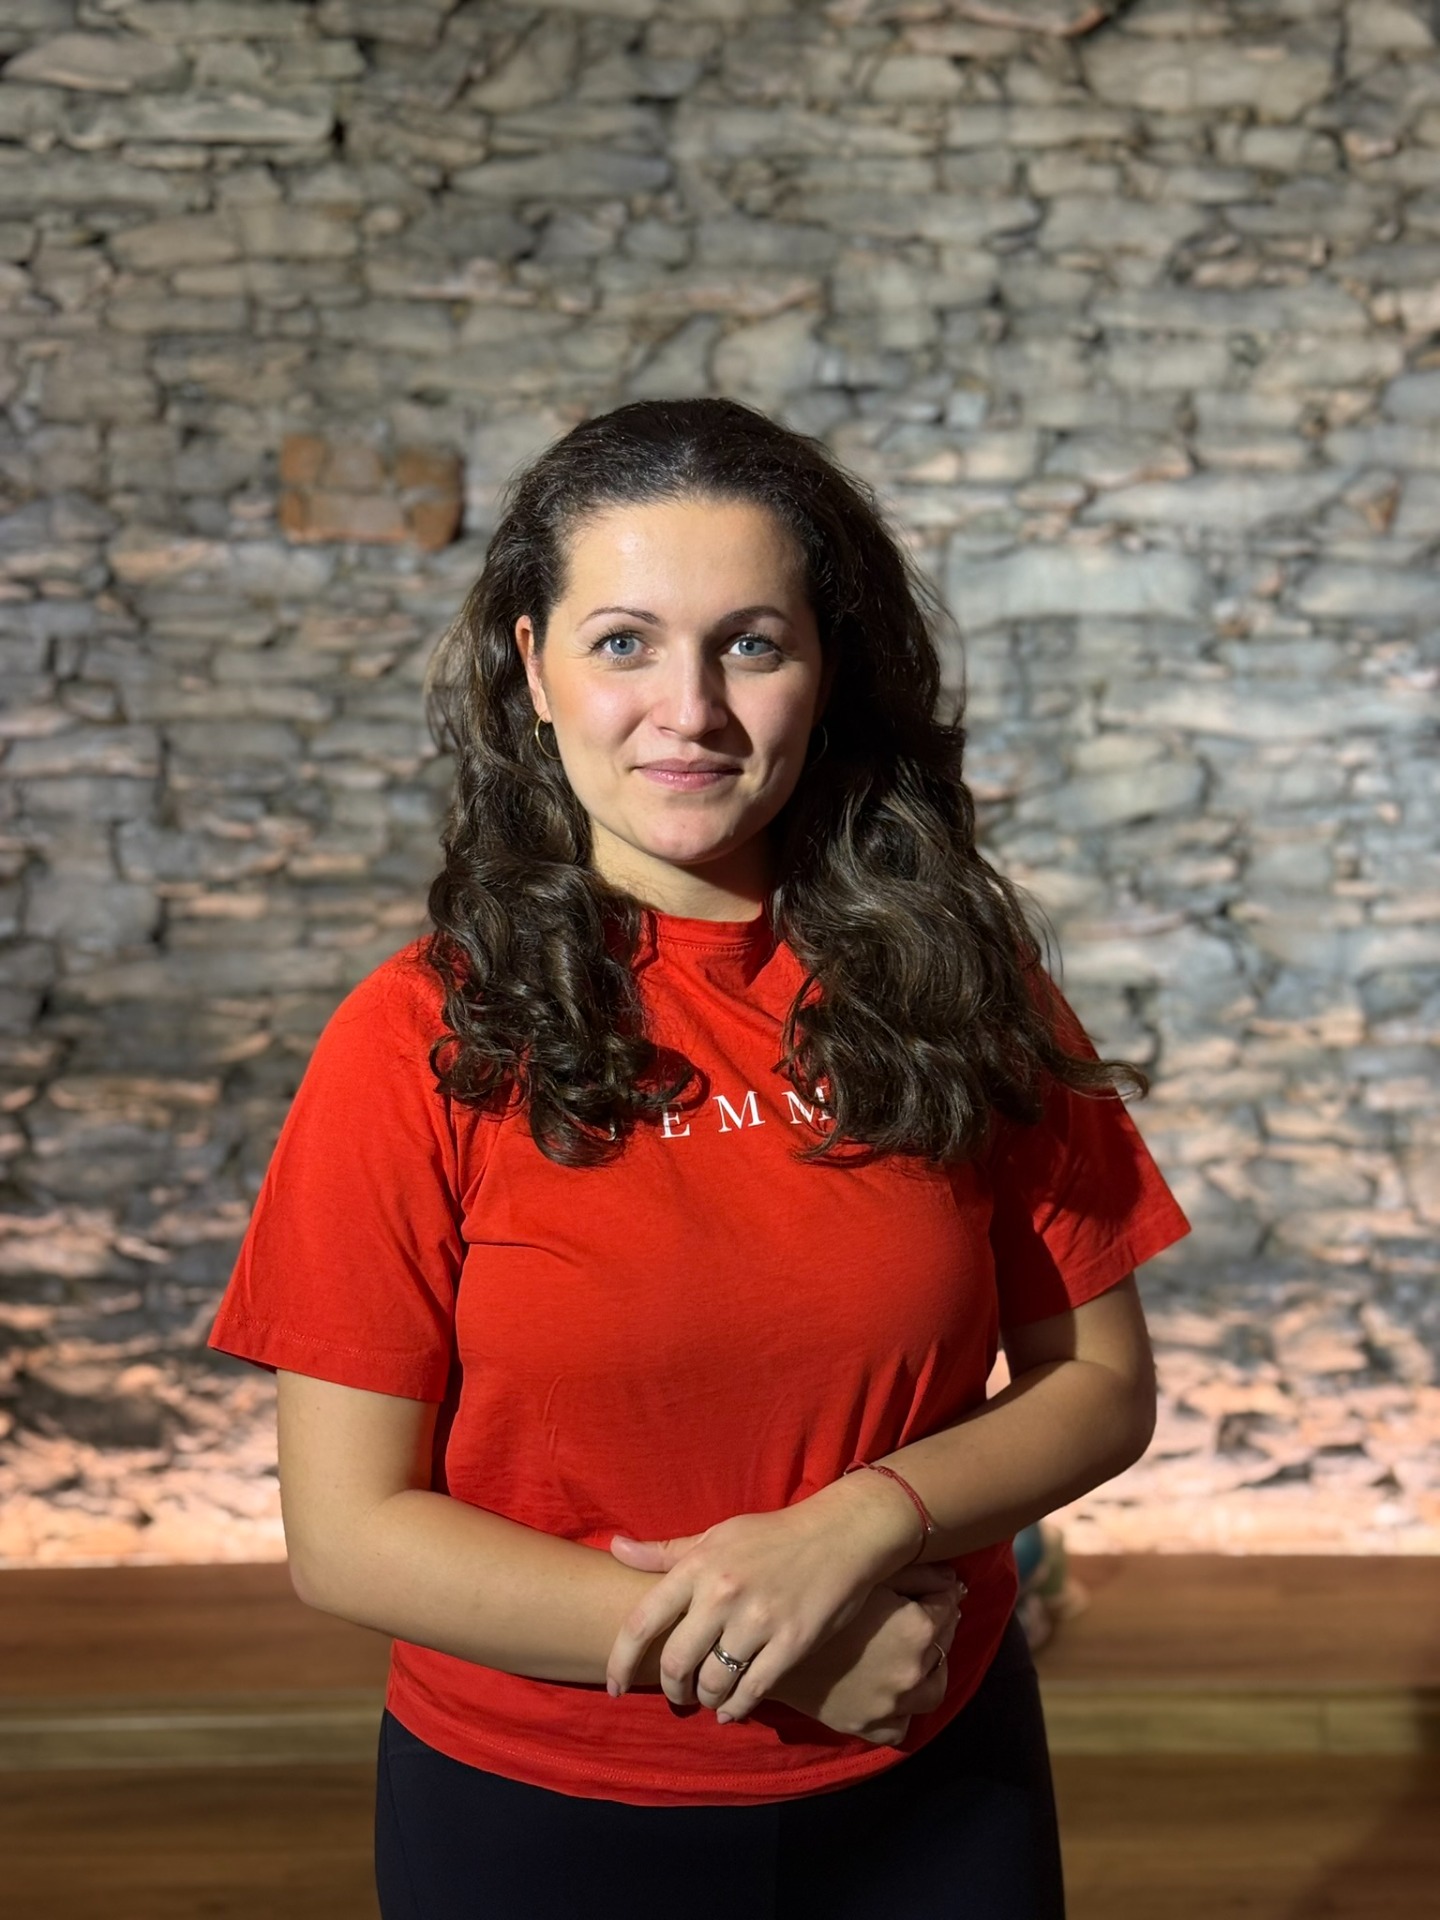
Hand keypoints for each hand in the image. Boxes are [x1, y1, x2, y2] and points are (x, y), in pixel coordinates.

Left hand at [605, 1475, 923, 1721]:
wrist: (839, 1535)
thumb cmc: (770, 1536)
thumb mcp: (715, 1535)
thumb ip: (665, 1552)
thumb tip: (615, 1547)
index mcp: (698, 1566)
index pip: (641, 1623)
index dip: (619, 1662)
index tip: (613, 1687)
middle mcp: (722, 1594)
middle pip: (676, 1663)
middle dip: (672, 1689)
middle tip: (678, 1695)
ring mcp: (759, 1620)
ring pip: (714, 1683)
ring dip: (706, 1700)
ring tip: (709, 1698)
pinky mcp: (792, 1643)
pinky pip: (753, 1690)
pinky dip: (737, 1708)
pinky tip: (732, 1709)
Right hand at [772, 1563, 962, 1744]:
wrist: (767, 1640)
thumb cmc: (821, 1594)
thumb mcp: (873, 1575)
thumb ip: (921, 1575)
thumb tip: (956, 1582)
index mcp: (918, 1629)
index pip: (949, 1606)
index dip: (940, 1594)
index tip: (929, 1589)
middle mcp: (914, 1672)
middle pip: (943, 1646)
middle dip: (936, 1628)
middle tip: (915, 1615)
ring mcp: (893, 1705)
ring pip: (932, 1691)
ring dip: (928, 1670)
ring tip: (909, 1653)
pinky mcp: (869, 1727)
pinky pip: (901, 1726)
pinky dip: (901, 1710)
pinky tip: (889, 1690)